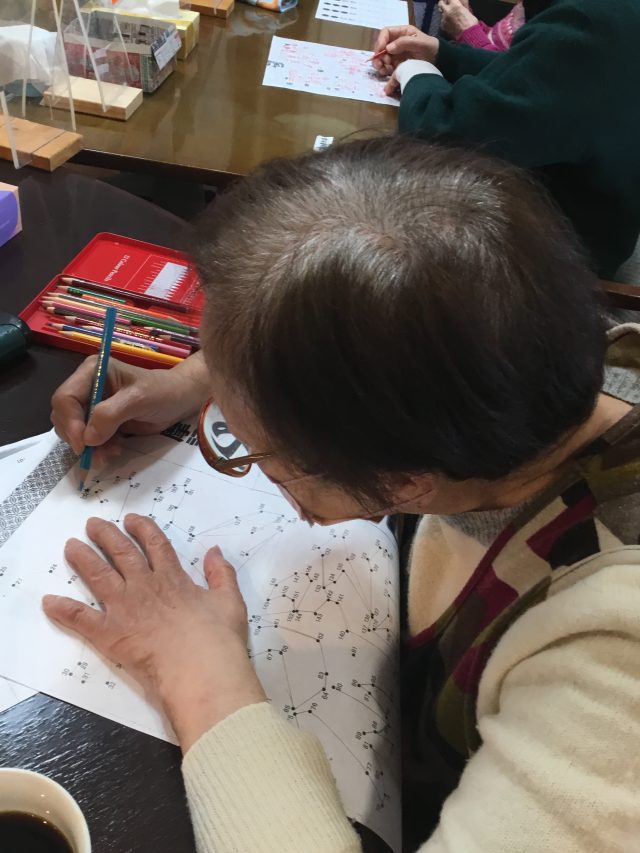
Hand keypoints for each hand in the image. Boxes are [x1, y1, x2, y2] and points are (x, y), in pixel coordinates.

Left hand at [42, 514, 265, 750]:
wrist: (201, 669)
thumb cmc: (218, 639)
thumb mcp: (229, 601)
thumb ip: (221, 574)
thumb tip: (215, 551)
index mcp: (173, 578)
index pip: (154, 544)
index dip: (142, 528)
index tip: (131, 519)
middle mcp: (145, 586)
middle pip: (121, 553)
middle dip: (106, 536)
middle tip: (92, 524)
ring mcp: (125, 608)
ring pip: (98, 575)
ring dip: (82, 559)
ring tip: (70, 546)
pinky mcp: (110, 633)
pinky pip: (81, 618)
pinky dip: (63, 609)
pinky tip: (49, 601)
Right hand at [51, 351, 209, 459]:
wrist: (179, 400)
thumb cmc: (162, 392)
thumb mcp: (139, 399)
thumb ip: (111, 415)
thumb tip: (87, 438)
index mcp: (91, 372)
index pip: (65, 397)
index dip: (69, 422)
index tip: (83, 445)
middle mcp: (87, 386)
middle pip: (64, 416)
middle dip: (78, 438)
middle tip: (96, 454)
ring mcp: (92, 405)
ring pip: (74, 431)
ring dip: (89, 447)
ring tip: (111, 453)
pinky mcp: (100, 422)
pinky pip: (88, 439)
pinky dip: (98, 449)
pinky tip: (115, 450)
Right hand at [373, 26, 438, 75]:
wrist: (439, 62)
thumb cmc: (431, 48)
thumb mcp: (420, 43)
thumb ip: (404, 42)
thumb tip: (388, 48)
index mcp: (402, 33)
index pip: (386, 33)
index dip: (381, 41)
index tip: (380, 51)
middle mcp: (397, 43)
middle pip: (381, 47)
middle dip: (379, 56)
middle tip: (380, 64)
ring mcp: (397, 54)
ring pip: (383, 58)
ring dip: (380, 64)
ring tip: (383, 70)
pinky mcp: (398, 65)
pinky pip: (387, 68)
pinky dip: (385, 71)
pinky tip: (387, 74)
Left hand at [439, 0, 477, 37]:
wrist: (468, 36)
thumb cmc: (471, 24)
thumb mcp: (467, 11)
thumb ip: (460, 7)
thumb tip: (459, 6)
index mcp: (455, 5)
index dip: (449, 0)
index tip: (450, 1)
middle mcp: (448, 10)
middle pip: (441, 4)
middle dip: (443, 4)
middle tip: (446, 7)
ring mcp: (444, 19)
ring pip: (442, 14)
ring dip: (445, 15)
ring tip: (451, 19)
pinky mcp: (442, 27)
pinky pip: (442, 22)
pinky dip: (445, 23)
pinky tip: (451, 26)